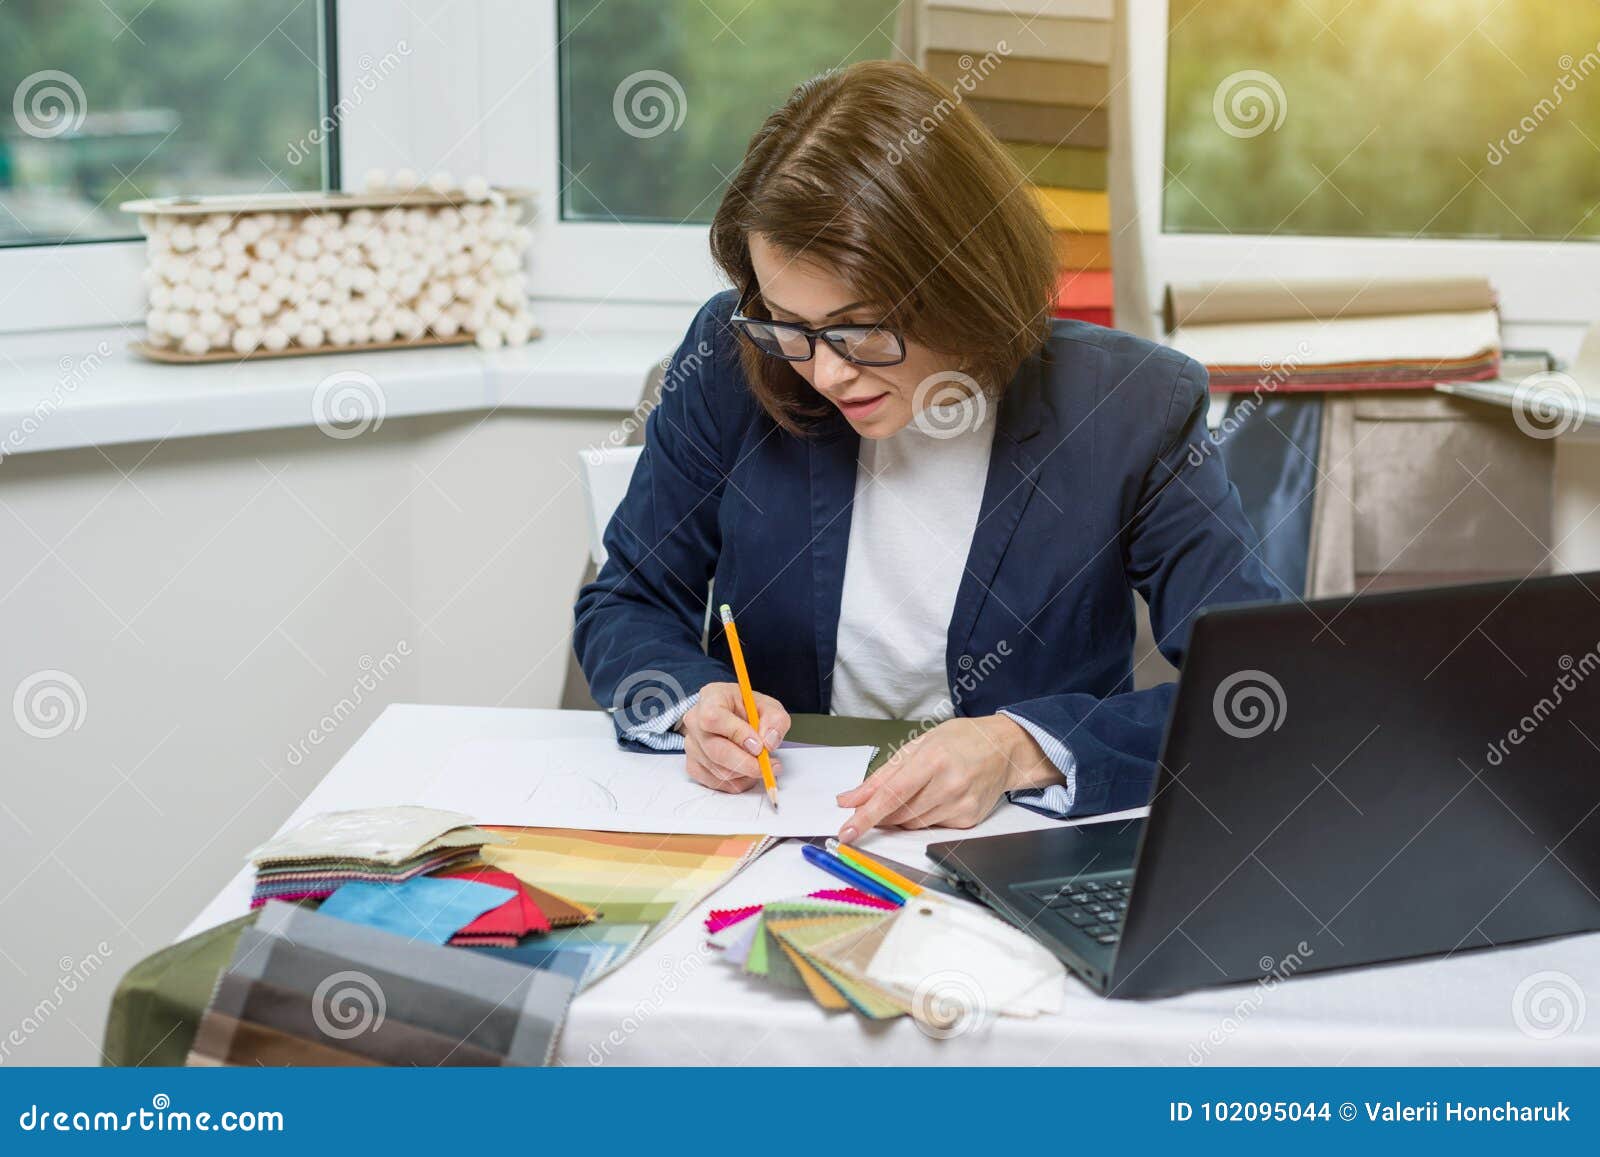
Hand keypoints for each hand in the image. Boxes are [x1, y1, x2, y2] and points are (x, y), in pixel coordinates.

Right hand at [680, 682, 790, 793]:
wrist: (731, 717)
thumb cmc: (747, 709)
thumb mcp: (768, 706)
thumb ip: (775, 720)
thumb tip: (769, 743)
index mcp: (711, 697)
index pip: (714, 717)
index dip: (737, 734)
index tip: (759, 746)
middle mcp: (695, 720)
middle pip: (715, 750)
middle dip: (746, 763)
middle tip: (767, 765)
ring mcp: (691, 745)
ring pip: (717, 770)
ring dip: (744, 773)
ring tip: (759, 764)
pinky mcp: (693, 765)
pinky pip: (715, 782)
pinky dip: (736, 783)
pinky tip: (746, 772)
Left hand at [835, 715, 1062, 838]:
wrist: (1005, 749)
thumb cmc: (960, 740)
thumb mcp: (917, 745)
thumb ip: (881, 776)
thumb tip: (848, 799)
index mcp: (933, 759)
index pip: (891, 795)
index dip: (866, 816)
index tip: (846, 832)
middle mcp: (949, 785)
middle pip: (900, 815)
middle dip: (880, 815)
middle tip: (874, 806)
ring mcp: (962, 805)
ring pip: (913, 825)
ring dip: (901, 817)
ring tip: (914, 792)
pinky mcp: (969, 820)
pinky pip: (932, 828)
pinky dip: (923, 818)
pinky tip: (935, 798)